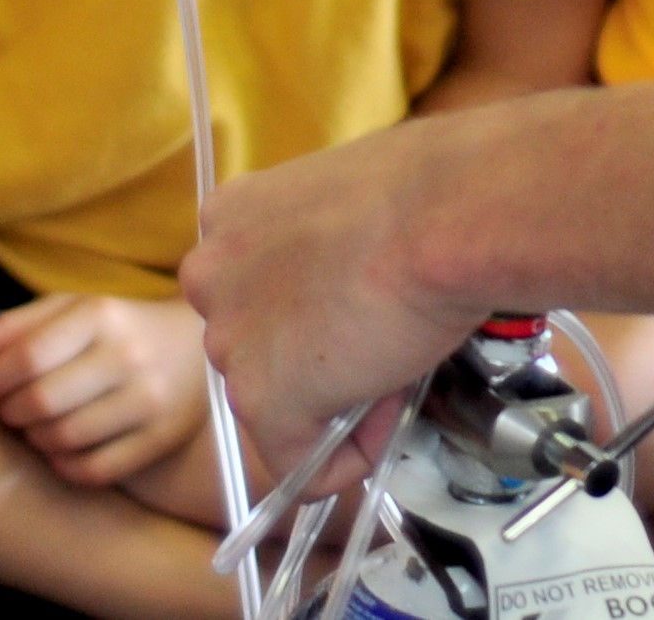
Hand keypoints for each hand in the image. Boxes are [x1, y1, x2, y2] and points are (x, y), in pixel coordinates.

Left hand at [0, 294, 209, 486]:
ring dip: (34, 440)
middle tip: (4, 413)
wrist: (196, 346)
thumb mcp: (72, 309)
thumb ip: (16, 326)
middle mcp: (127, 357)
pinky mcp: (161, 439)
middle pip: (43, 401)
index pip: (30, 356)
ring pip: (65, 439)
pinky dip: (64, 466)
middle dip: (9, 413)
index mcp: (101, 315)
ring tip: (32, 428)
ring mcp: (148, 401)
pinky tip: (59, 451)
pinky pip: (94, 470)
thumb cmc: (118, 327)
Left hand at [180, 113, 497, 478]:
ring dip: (337, 399)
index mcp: (229, 217)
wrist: (443, 215)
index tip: (364, 304)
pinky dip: (348, 457)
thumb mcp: (347, 204)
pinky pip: (299, 461)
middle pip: (259, 346)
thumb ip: (321, 250)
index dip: (315, 308)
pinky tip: (387, 412)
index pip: (256, 289)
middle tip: (383, 340)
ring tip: (395, 365)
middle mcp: (210, 276)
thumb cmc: (423, 193)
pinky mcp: (260, 398)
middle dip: (319, 356)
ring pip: (277, 403)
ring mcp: (229, 340)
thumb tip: (350, 293)